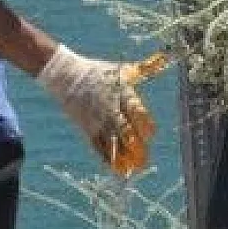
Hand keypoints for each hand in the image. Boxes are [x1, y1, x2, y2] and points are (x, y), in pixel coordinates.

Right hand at [36, 46, 161, 175]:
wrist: (66, 75)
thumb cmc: (97, 72)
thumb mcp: (121, 70)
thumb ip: (143, 69)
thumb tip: (162, 59)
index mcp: (121, 93)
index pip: (135, 110)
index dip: (143, 123)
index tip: (151, 134)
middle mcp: (109, 108)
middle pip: (124, 130)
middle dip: (135, 146)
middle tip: (144, 159)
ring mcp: (97, 119)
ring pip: (111, 141)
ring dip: (123, 156)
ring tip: (133, 169)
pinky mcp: (86, 128)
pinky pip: (97, 146)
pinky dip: (107, 158)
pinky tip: (116, 168)